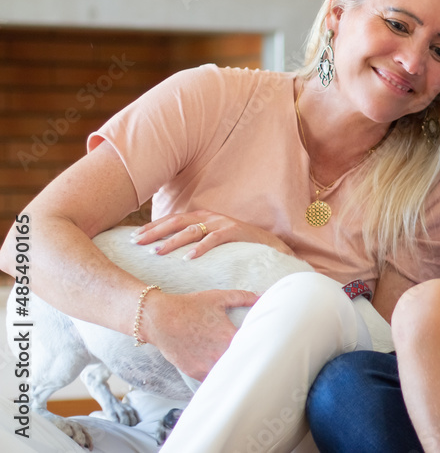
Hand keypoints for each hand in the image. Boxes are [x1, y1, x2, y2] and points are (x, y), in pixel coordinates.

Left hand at [131, 211, 294, 259]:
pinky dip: (200, 248)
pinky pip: (214, 239)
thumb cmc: (238, 244)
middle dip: (154, 232)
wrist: (271, 245)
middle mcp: (210, 217)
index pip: (171, 220)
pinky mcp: (236, 232)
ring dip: (172, 241)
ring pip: (191, 231)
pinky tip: (188, 258)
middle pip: (176, 222)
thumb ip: (195, 239)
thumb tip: (167, 250)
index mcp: (202, 216)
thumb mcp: (213, 238)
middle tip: (136, 243)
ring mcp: (223, 223)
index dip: (152, 227)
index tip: (133, 238)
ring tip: (157, 253)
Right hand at [141, 288, 259, 380]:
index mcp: (229, 337)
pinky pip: (212, 378)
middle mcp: (219, 354)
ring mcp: (206, 366)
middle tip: (257, 361)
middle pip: (241, 364)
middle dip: (248, 361)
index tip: (267, 347)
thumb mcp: (218, 298)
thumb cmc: (190, 306)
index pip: (253, 347)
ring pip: (227, 374)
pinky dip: (218, 375)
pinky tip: (222, 371)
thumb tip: (261, 296)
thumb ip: (242, 297)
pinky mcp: (195, 372)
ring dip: (233, 371)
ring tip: (239, 367)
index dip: (261, 347)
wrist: (160, 319)